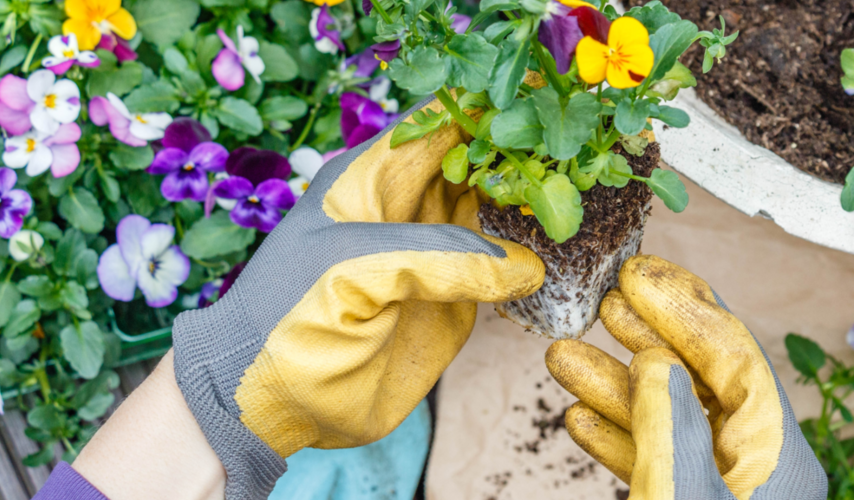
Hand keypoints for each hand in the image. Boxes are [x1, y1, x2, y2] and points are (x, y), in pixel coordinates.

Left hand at [171, 97, 544, 498]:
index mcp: (374, 177)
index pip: (442, 122)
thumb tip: (525, 266)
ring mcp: (436, 254)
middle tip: (576, 161)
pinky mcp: (456, 302)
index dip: (490, 110)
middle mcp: (410, 206)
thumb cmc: (289, 320)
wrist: (271, 404)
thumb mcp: (350, 271)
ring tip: (582, 197)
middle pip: (481, 159)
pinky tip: (567, 246)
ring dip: (537, 201)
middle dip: (525, 154)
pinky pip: (505, 270)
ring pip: (500, 210)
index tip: (545, 112)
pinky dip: (535, 257)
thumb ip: (436, 257)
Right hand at [546, 255, 826, 498]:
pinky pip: (656, 461)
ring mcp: (724, 486)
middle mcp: (756, 463)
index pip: (735, 357)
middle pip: (700, 379)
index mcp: (777, 455)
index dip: (683, 309)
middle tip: (608, 297)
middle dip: (647, 336)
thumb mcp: (689, 498)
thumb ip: (673, 429)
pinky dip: (617, 438)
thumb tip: (655, 363)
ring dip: (614, 387)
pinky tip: (578, 416)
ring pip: (667, 420)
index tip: (637, 276)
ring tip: (563, 353)